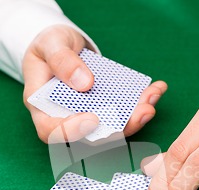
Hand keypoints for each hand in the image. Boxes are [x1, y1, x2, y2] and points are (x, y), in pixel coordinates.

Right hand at [22, 24, 166, 142]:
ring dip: (137, 118)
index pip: (51, 132)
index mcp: (42, 109)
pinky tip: (156, 89)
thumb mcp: (51, 44)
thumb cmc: (49, 46)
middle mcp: (65, 120)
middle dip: (121, 127)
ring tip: (152, 98)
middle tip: (144, 111)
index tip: (93, 119)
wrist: (62, 45)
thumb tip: (85, 83)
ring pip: (112, 128)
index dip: (72, 131)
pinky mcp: (104, 111)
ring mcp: (86, 118)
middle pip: (91, 136)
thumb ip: (62, 62)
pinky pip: (123, 114)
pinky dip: (140, 103)